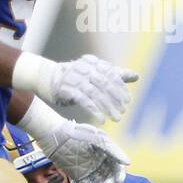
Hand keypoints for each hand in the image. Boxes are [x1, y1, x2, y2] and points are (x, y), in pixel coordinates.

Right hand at [14, 52, 138, 124]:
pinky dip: (95, 111)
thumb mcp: (94, 74)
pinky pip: (84, 101)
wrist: (46, 77)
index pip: (110, 74)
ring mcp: (75, 78)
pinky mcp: (67, 90)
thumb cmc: (74, 77)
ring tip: (116, 118)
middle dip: (115, 98)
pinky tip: (102, 120)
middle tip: (123, 110)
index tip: (127, 100)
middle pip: (104, 83)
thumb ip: (115, 75)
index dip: (120, 87)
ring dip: (107, 107)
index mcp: (92, 63)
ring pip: (95, 94)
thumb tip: (136, 76)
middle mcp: (84, 68)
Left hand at [35, 121, 129, 182]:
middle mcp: (99, 162)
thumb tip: (128, 163)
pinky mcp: (79, 177)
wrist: (54, 137)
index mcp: (106, 153)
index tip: (117, 181)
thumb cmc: (76, 134)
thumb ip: (112, 151)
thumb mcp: (97, 140)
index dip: (119, 175)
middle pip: (110, 177)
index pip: (118, 167)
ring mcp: (89, 170)